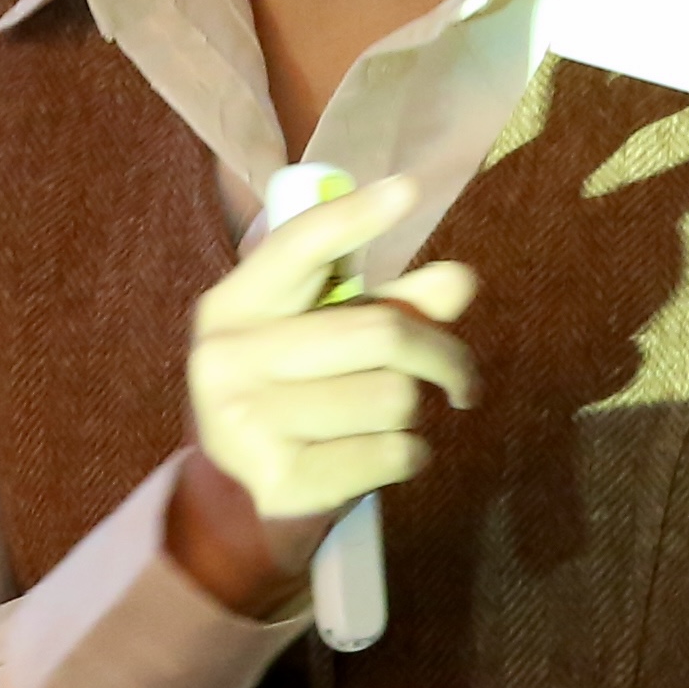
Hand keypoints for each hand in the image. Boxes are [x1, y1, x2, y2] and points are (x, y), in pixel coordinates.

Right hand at [166, 173, 479, 616]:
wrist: (240, 498)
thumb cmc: (297, 394)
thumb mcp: (330, 336)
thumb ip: (393, 303)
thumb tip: (461, 280)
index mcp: (233, 305)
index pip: (298, 247)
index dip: (354, 217)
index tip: (408, 190)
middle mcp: (227, 358)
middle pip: (381, 332)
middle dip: (441, 356)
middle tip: (460, 378)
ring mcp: (246, 423)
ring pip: (395, 397)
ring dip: (412, 411)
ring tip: (387, 420)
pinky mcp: (281, 482)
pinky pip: (392, 453)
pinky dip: (407, 455)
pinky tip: (379, 455)